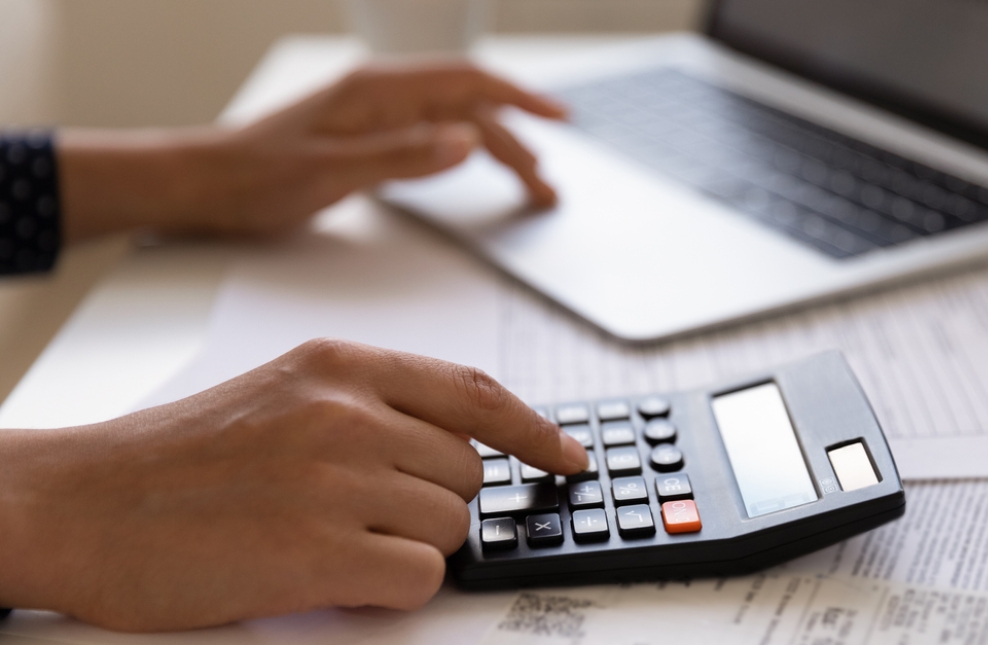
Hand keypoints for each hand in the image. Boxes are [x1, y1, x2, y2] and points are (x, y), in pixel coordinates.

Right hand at [0, 339, 587, 630]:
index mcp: (341, 366)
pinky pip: (418, 578)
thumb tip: (463, 449)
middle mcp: (347, 413)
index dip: (536, 430)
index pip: (477, 392)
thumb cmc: (179, 458)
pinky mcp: (319, 552)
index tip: (569, 458)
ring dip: (405, 547)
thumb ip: (375, 406)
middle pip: (467, 473)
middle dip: (432, 503)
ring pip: (449, 528)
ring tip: (329, 541)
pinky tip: (329, 574)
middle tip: (365, 515)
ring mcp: (335, 481)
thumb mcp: (284, 393)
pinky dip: (387, 587)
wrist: (82, 503)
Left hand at [58, 61, 566, 241]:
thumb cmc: (255, 177)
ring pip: (454, 126)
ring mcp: (375, 114)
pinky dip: (465, 154)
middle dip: (517, 144)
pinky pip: (432, 138)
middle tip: (547, 189)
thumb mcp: (331, 172)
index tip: (560, 118)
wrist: (204, 183)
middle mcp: (381, 95)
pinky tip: (476, 168)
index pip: (467, 82)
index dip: (519, 97)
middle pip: (469, 109)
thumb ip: (403, 155)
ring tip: (530, 186)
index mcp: (377, 91)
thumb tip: (469, 142)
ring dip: (496, 152)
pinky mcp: (367, 136)